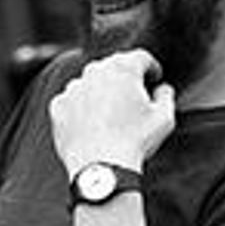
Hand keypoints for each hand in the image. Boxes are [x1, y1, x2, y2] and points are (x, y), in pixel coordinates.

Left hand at [49, 49, 175, 176]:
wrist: (101, 168)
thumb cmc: (136, 141)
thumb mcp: (164, 118)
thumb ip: (166, 95)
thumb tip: (162, 88)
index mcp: (122, 68)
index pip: (140, 57)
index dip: (151, 68)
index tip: (154, 79)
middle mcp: (94, 72)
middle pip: (113, 67)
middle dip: (124, 78)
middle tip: (133, 98)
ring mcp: (73, 88)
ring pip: (90, 83)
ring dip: (100, 92)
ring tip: (110, 115)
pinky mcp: (58, 106)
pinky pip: (72, 101)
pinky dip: (80, 108)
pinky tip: (90, 124)